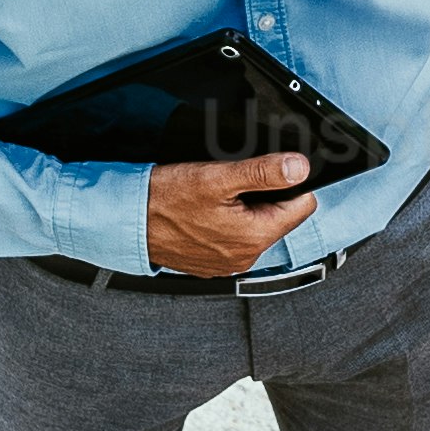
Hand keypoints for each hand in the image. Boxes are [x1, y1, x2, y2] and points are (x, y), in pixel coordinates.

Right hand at [142, 152, 316, 279]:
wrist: (127, 221)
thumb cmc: (164, 201)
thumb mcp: (217, 177)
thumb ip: (263, 172)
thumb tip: (299, 167)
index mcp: (254, 237)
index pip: (302, 206)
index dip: (291, 183)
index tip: (270, 172)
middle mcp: (245, 256)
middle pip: (278, 216)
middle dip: (264, 195)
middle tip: (233, 182)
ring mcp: (227, 262)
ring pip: (255, 226)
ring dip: (243, 208)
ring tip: (216, 196)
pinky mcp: (211, 263)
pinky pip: (232, 238)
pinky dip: (225, 223)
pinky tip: (205, 211)